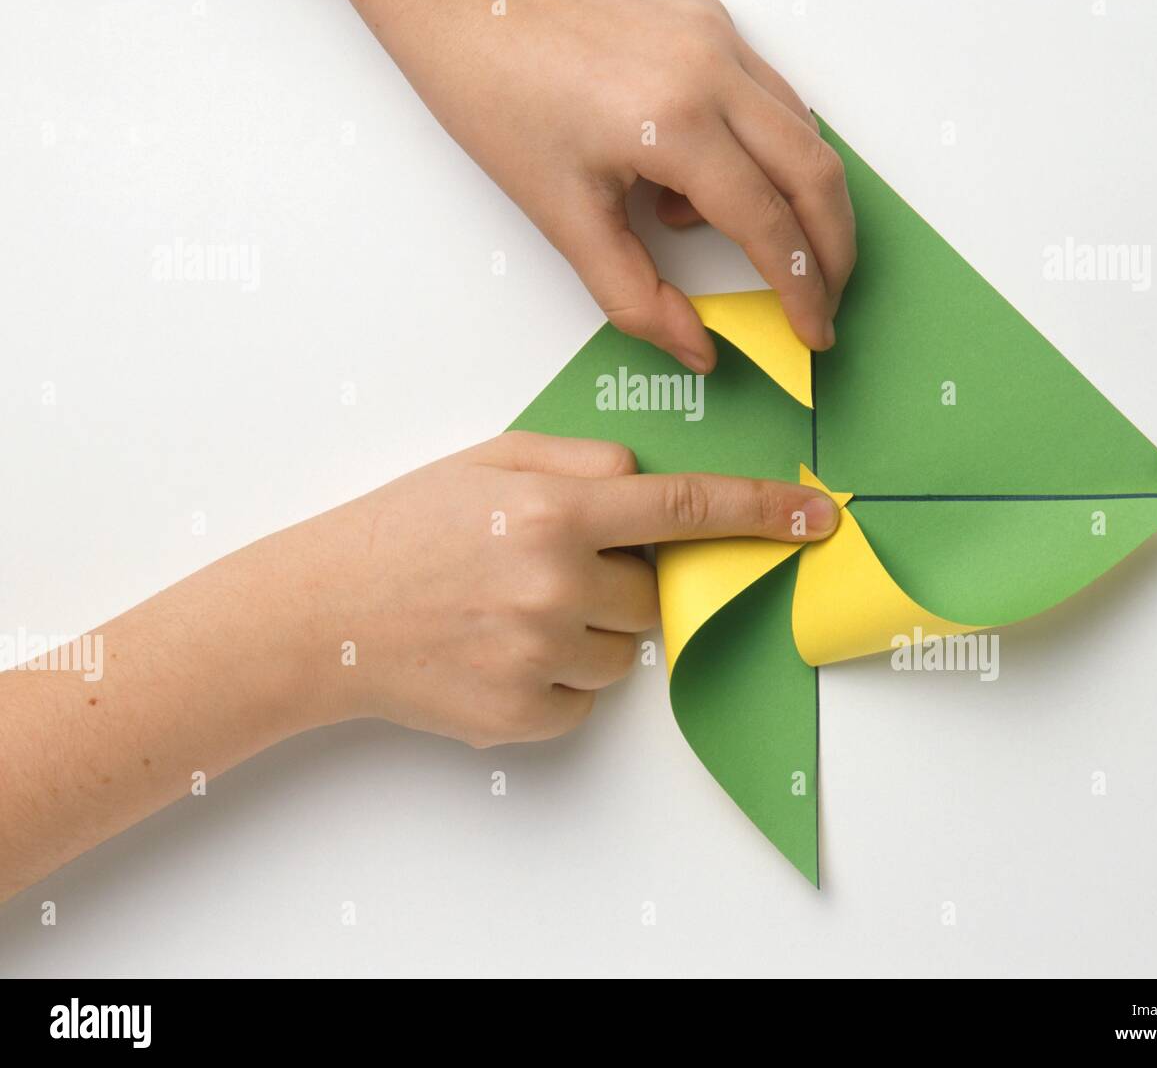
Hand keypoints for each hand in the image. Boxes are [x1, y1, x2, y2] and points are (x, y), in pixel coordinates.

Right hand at [301, 432, 838, 746]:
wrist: (321, 613)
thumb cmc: (405, 528)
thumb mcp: (490, 462)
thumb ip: (580, 460)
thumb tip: (646, 479)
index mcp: (553, 510)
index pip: (685, 508)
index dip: (761, 511)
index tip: (818, 519)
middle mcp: (555, 582)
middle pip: (653, 595)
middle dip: (620, 583)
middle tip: (547, 571)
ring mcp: (538, 654)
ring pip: (623, 653)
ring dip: (587, 634)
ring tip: (508, 612)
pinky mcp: (521, 714)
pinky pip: (583, 701)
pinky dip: (555, 680)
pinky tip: (496, 652)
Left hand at [384, 0, 857, 370]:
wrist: (468, 5)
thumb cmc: (500, 105)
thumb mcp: (565, 220)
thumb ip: (637, 298)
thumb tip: (699, 351)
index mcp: (675, 124)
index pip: (770, 225)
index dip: (801, 290)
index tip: (813, 333)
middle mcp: (713, 70)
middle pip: (815, 175)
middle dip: (831, 249)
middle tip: (821, 300)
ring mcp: (718, 35)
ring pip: (802, 131)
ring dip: (796, 199)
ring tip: (719, 232)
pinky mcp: (710, 18)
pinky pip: (767, 95)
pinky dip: (760, 150)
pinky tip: (694, 176)